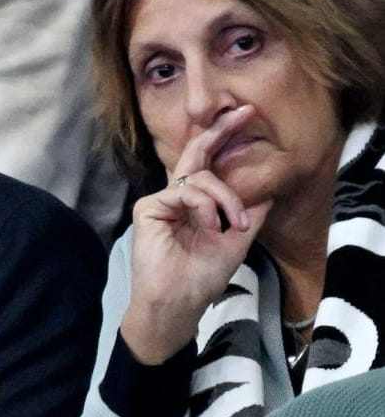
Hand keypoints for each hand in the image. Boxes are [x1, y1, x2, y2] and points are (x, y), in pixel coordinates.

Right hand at [121, 106, 272, 363]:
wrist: (177, 304)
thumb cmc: (201, 278)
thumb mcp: (237, 241)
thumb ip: (249, 213)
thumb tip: (268, 186)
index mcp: (195, 204)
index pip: (209, 165)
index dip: (224, 139)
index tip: (246, 115)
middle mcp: (176, 197)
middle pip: (196, 154)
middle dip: (220, 131)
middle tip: (242, 112)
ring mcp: (160, 201)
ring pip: (199, 178)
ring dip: (225, 198)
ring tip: (233, 225)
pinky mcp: (149, 209)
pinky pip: (184, 193)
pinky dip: (205, 207)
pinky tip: (212, 226)